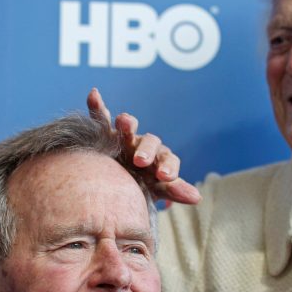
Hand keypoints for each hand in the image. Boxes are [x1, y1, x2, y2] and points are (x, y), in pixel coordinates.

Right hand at [87, 88, 200, 204]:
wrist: (116, 184)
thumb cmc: (141, 186)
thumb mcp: (156, 189)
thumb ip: (173, 190)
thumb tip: (197, 197)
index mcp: (159, 160)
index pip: (168, 160)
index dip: (168, 167)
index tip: (165, 177)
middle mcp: (143, 145)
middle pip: (149, 142)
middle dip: (146, 150)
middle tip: (141, 161)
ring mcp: (124, 138)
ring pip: (127, 127)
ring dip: (127, 122)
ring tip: (123, 122)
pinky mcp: (105, 134)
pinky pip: (100, 118)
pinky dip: (97, 107)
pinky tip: (94, 94)